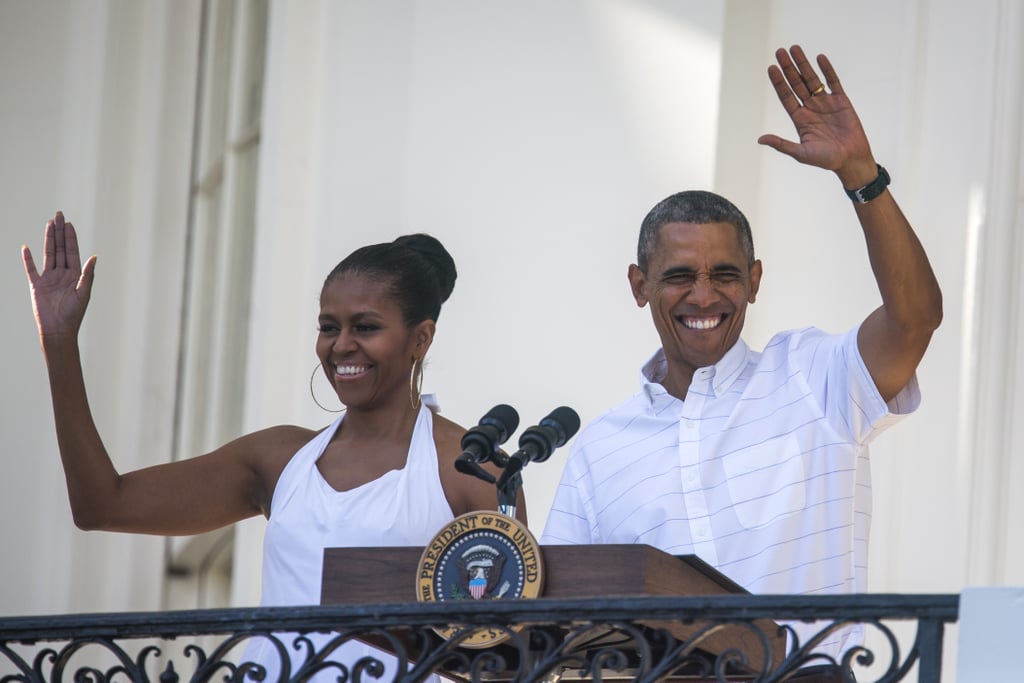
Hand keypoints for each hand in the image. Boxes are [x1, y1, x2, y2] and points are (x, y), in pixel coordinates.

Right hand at [23, 211, 96, 341]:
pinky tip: (26, 247)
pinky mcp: (36, 285)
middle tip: (58, 215)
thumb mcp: (83, 293)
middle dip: (59, 232)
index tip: (69, 223)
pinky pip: (31, 269)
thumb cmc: (74, 314)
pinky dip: (28, 258)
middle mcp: (62, 273)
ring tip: (48, 224)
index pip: (72, 251)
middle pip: (59, 248)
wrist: (58, 330)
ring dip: (47, 239)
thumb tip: (94, 257)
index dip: (70, 237)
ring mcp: (48, 278)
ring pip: (48, 253)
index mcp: (75, 275)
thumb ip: (87, 275)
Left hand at [757, 45, 876, 186]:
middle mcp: (810, 108)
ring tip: (794, 48)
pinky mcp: (841, 100)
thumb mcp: (801, 153)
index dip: (779, 82)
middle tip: (779, 51)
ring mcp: (826, 103)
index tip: (771, 68)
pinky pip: (833, 81)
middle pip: (796, 83)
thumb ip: (782, 144)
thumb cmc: (825, 160)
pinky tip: (819, 58)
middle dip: (788, 67)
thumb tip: (760, 139)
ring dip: (803, 64)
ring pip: (812, 79)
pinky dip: (827, 69)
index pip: (786, 96)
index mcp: (799, 119)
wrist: (851, 159)